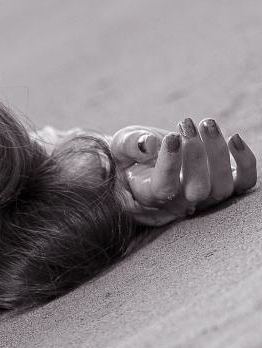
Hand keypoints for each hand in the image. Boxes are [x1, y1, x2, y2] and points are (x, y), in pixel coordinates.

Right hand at [111, 118, 255, 226]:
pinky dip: (246, 162)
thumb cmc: (129, 156)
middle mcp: (178, 205)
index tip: (171, 137)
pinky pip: (244, 184)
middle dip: (196, 156)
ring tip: (205, 124)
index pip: (164, 189)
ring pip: (221, 188)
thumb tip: (149, 144)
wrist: (143, 165)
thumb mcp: (120, 147)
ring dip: (218, 152)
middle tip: (185, 124)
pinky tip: (233, 138)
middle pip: (198, 192)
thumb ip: (130, 145)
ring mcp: (203, 199)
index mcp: (148, 197)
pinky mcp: (223, 186)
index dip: (170, 164)